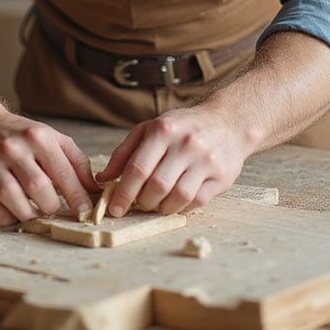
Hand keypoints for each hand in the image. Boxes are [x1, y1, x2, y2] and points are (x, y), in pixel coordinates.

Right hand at [0, 110, 98, 224]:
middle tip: (54, 209)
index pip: (62, 172)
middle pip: (37, 187)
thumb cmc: (21, 136)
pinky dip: (5, 217)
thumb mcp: (52, 139)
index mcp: (38, 137)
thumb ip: (76, 162)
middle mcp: (14, 148)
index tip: (86, 212)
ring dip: (28, 214)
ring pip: (12, 198)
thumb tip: (95, 190)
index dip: (77, 196)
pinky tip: (14, 214)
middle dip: (51, 206)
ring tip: (35, 213)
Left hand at [97, 105, 249, 215]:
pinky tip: (175, 202)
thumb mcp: (150, 129)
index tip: (115, 208)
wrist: (227, 122)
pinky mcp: (222, 177)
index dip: (123, 193)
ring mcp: (206, 161)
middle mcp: (187, 144)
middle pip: (157, 186)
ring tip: (156, 204)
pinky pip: (197, 202)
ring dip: (162, 208)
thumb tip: (102, 178)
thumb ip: (124, 152)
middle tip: (139, 203)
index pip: (138, 168)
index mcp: (164, 130)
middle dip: (142, 201)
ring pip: (178, 197)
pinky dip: (181, 208)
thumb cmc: (182, 127)